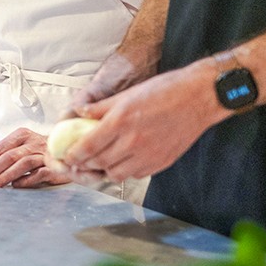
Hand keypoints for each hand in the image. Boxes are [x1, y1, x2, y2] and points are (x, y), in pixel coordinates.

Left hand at [0, 128, 69, 187]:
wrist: (69, 152)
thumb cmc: (41, 151)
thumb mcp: (22, 146)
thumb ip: (6, 151)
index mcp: (22, 135)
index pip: (0, 147)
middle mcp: (33, 142)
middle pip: (9, 155)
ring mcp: (45, 154)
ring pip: (23, 163)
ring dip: (6, 175)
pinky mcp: (55, 167)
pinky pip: (39, 174)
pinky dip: (26, 180)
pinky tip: (15, 186)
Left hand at [64, 60, 222, 184]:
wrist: (199, 97)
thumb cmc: (164, 90)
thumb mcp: (127, 94)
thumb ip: (100, 108)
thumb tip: (79, 113)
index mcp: (120, 121)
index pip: (87, 148)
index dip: (72, 156)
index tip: (66, 157)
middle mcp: (132, 142)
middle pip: (99, 163)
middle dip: (84, 165)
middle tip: (78, 161)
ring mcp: (148, 155)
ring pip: (116, 174)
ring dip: (104, 170)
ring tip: (100, 162)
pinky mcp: (161, 163)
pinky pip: (136, 175)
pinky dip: (125, 171)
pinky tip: (123, 161)